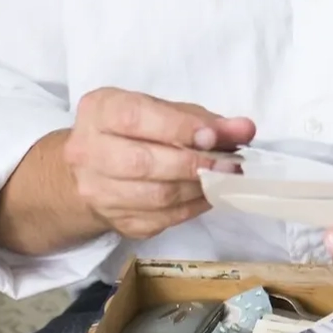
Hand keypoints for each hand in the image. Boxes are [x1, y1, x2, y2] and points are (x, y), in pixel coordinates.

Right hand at [60, 87, 254, 240]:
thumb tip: (244, 129)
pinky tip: (209, 194)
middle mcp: (88, 152)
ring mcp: (98, 192)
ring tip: (224, 179)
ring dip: (198, 189)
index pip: (136, 118)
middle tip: (230, 164)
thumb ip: (202, 119)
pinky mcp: (116, 221)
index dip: (178, 128)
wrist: (93, 171)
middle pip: (143, 163)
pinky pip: (161, 219)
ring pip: (155, 197)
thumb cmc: (135, 131)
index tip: (214, 136)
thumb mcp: (163, 111)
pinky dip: (192, 208)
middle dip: (194, 164)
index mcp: (100, 112)